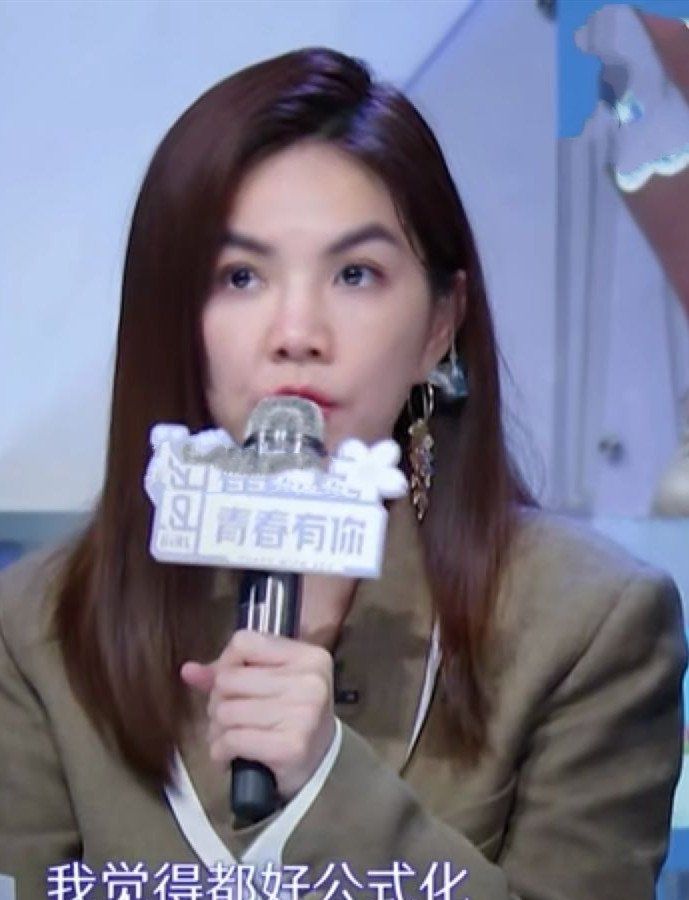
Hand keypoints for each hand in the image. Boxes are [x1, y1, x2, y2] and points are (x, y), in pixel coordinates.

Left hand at [181, 629, 335, 800]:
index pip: (244, 642)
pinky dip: (221, 751)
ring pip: (226, 711)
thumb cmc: (292, 716)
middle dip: (218, 701)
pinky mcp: (290, 746)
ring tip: (229, 736)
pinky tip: (229, 755)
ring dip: (217, 729)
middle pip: (229, 678)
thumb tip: (188, 670)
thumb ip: (230, 672)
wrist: (321, 766)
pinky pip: (231, 740)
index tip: (231, 683)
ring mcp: (302, 714)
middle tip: (229, 716)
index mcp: (308, 656)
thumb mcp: (272, 683)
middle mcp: (309, 681)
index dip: (226, 662)